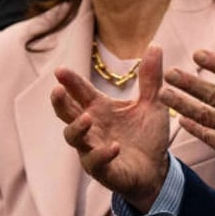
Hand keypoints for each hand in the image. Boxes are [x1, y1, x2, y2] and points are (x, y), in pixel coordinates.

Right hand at [51, 45, 170, 212]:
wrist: (157, 169)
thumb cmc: (148, 135)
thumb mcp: (154, 103)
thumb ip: (151, 78)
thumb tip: (155, 45)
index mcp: (100, 109)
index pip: (80, 92)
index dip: (70, 81)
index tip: (60, 70)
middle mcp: (92, 128)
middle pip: (67, 114)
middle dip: (60, 103)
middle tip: (57, 90)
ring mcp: (94, 149)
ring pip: (74, 139)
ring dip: (78, 128)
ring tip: (87, 118)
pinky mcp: (104, 170)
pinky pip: (96, 162)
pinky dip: (103, 154)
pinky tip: (114, 146)